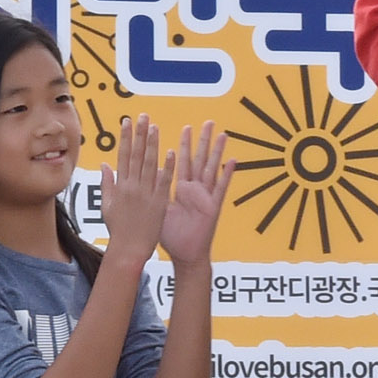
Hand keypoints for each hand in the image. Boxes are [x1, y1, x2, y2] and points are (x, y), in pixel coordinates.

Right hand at [97, 115, 172, 264]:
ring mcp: (145, 194)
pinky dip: (166, 167)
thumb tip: (104, 164)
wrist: (128, 249)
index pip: (122, 156)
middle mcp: (132, 187)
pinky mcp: (158, 203)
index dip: (125, 137)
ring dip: (152, 144)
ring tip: (154, 127)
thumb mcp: (107, 206)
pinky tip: (170, 152)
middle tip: (142, 116)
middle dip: (139, 134)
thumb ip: (107, 183)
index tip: (127, 122)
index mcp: (120, 186)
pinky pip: (163, 182)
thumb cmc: (118, 230)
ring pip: (149, 164)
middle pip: (135, 155)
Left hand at [158, 122, 233, 265]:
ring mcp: (205, 196)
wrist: (184, 255)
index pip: (180, 161)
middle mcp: (194, 189)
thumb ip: (152, 190)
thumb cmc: (170, 236)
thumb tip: (144, 174)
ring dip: (217, 151)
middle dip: (201, 140)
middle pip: (198, 159)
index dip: (182, 145)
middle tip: (206, 122)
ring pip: (211, 168)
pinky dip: (227, 174)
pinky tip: (233, 161)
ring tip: (222, 134)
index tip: (182, 127)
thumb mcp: (157, 210)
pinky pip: (221, 187)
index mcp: (180, 189)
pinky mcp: (213, 206)